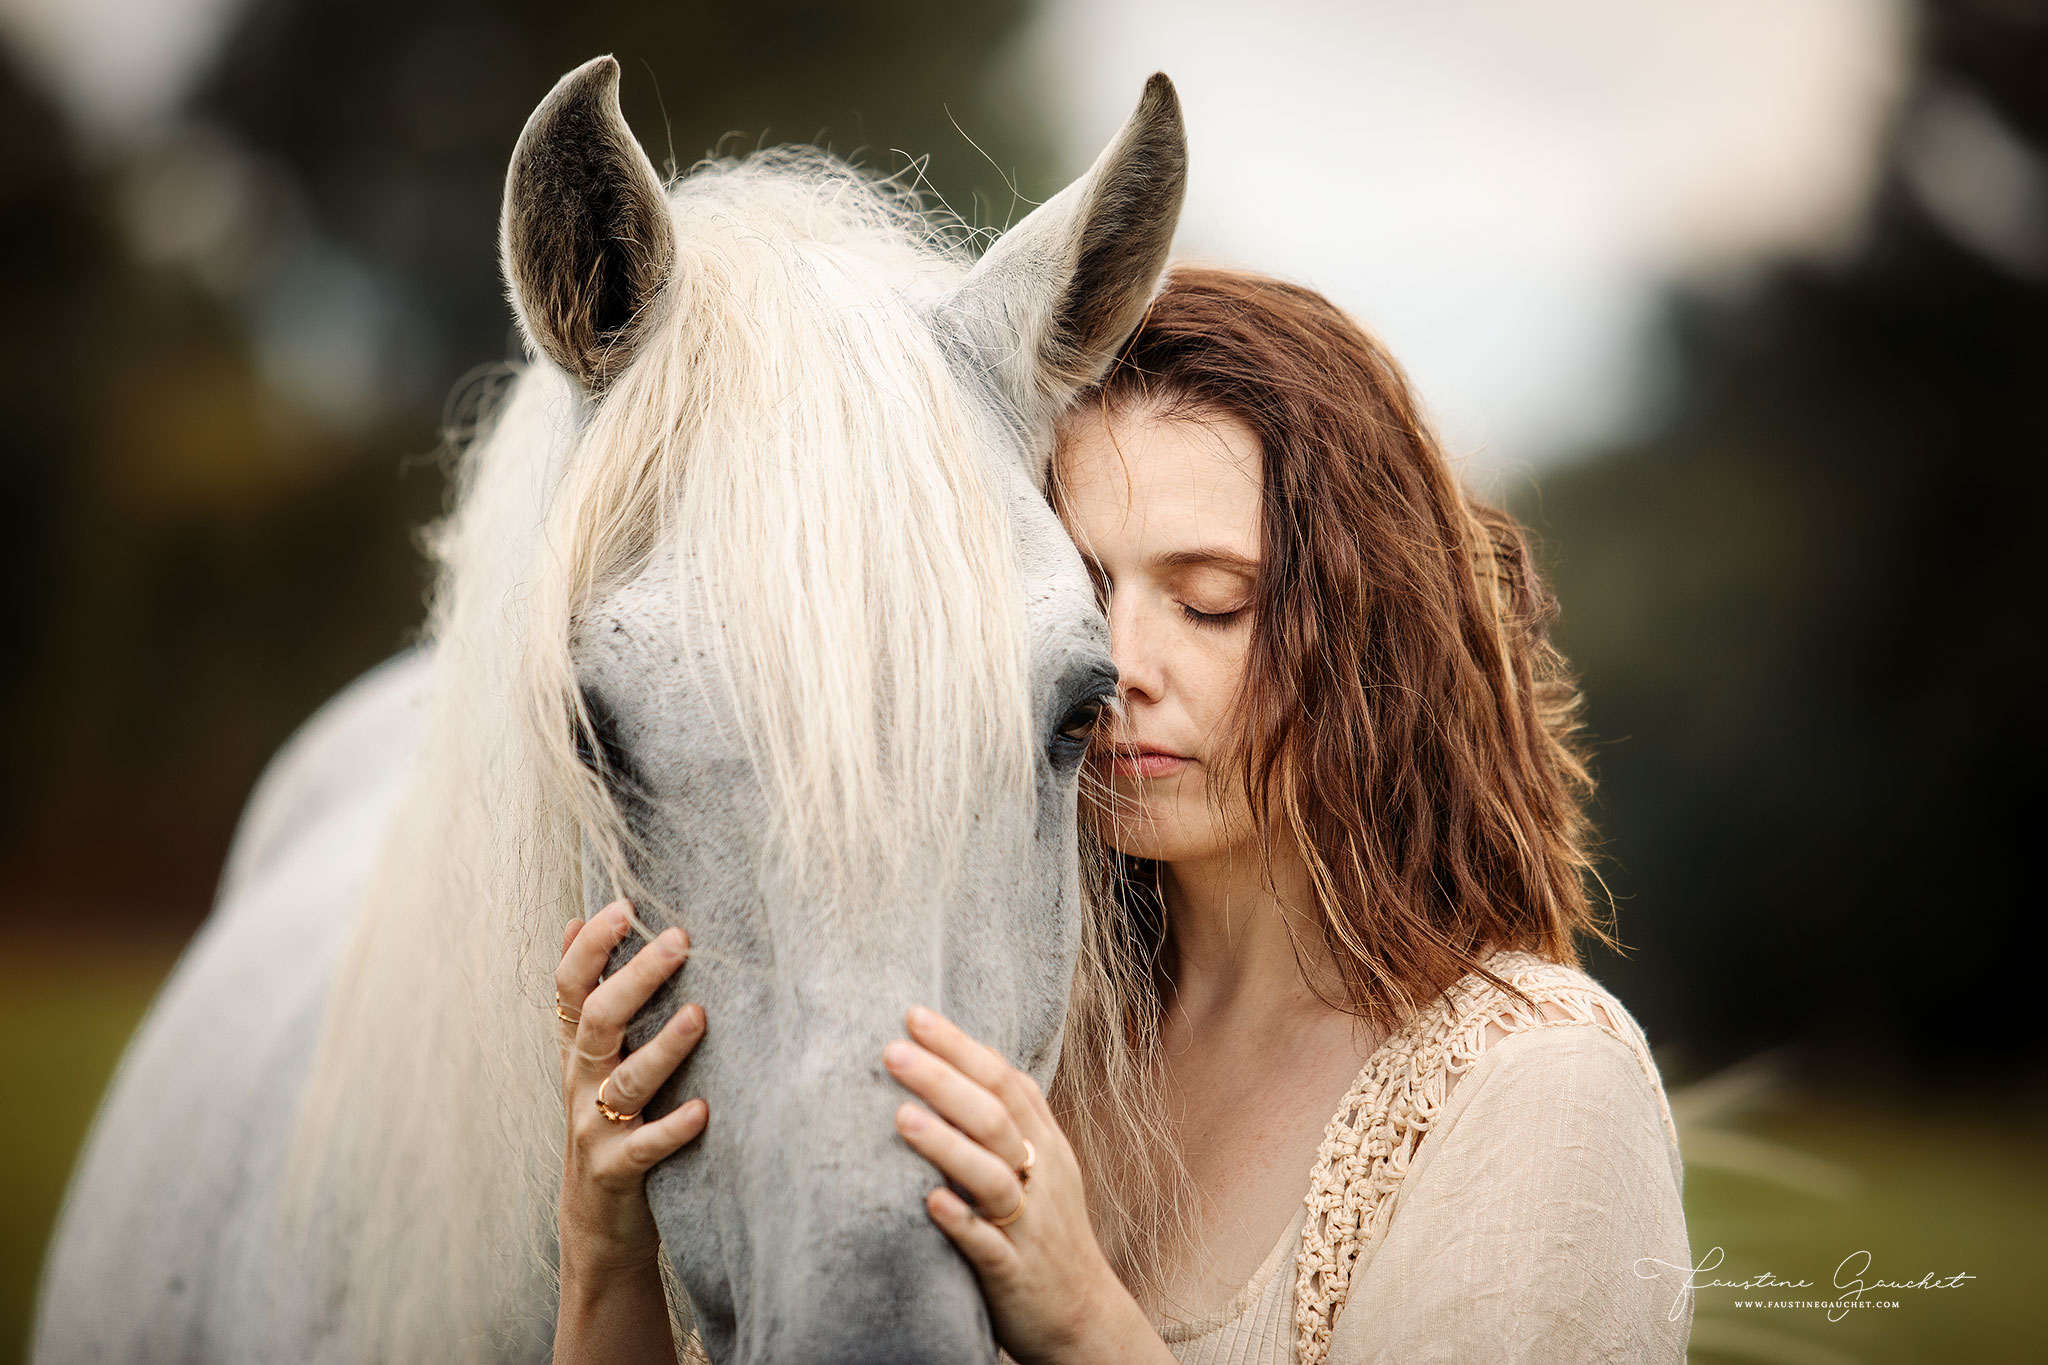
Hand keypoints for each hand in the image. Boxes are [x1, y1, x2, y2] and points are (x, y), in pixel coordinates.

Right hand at [551, 902, 706, 1364]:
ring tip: (698, 1016)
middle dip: (636, 977)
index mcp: (577, 1051)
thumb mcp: (590, 1058)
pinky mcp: (617, 1173)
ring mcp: (594, 1129)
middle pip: (598, 1021)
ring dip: (662, 1048)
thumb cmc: (609, 1123)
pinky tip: (703, 1111)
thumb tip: (576, 919)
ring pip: (623, 1082)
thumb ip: (587, 995)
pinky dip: (671, 1129)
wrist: (599, 1223)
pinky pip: (643, 1149)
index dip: (590, 946)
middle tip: (679, 939)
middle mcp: (579, 1083)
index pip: (569, 988)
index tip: (623, 905)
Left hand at [884, 1007, 1164, 1364]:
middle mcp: (1039, 1175)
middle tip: (893, 1050)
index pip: (1003, 1080)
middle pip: (994, 1117)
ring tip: (901, 1117)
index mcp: (1044, 1143)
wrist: (1082, 1313)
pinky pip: (988, 1245)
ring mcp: (1028, 1223)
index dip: (961, 1047)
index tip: (914, 1015)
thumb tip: (967, 1052)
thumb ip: (1012, 1113)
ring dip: (946, 1145)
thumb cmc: (1046, 1227)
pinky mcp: (1015, 1271)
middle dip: (943, 1080)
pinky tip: (930, 1202)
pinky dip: (961, 1222)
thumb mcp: (1043, 1162)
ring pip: (991, 1176)